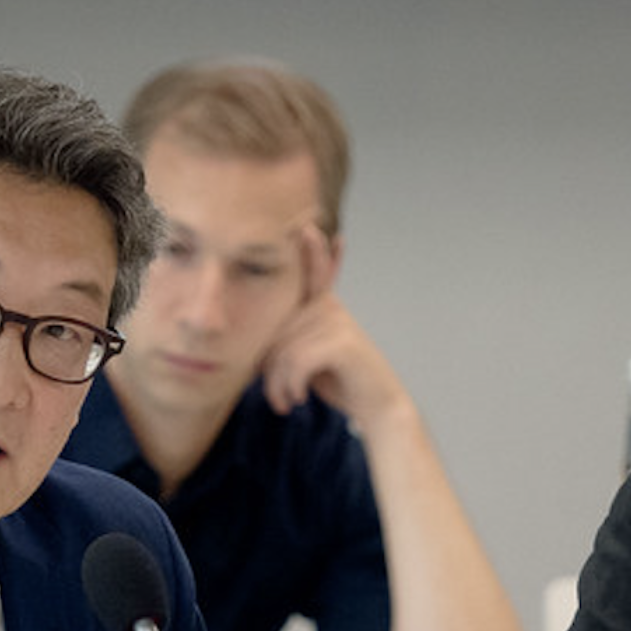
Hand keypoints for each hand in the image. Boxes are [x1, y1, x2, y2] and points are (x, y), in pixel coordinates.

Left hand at [259, 224, 409, 434]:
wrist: (375, 405)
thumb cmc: (337, 380)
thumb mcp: (307, 358)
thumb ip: (287, 343)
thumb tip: (254, 348)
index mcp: (322, 305)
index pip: (312, 274)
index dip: (312, 250)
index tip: (308, 225)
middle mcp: (330, 307)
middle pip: (276, 332)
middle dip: (269, 373)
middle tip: (277, 400)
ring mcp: (337, 322)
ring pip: (283, 351)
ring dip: (279, 385)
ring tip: (286, 403)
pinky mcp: (342, 342)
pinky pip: (297, 360)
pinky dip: (291, 385)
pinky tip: (298, 398)